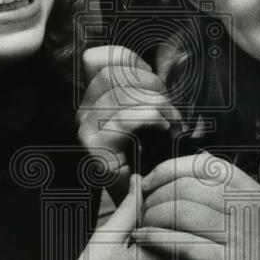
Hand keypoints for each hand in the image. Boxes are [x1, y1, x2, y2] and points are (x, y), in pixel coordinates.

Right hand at [37, 175, 190, 259]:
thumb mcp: (104, 240)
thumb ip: (128, 209)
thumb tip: (141, 182)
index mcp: (165, 254)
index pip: (181, 210)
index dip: (163, 195)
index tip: (146, 193)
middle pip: (193, 232)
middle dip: (175, 216)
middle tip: (147, 213)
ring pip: (196, 252)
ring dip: (182, 237)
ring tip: (150, 236)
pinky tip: (157, 258)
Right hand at [77, 45, 181, 195]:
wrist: (143, 201)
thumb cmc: (152, 157)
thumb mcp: (151, 113)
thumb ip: (151, 86)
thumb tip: (177, 58)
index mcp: (92, 98)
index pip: (98, 59)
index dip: (130, 62)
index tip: (153, 84)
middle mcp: (83, 111)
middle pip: (115, 73)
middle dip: (151, 85)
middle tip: (169, 109)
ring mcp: (86, 130)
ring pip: (124, 95)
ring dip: (158, 104)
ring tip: (171, 121)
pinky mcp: (96, 148)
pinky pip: (127, 118)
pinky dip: (152, 119)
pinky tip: (164, 129)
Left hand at [132, 153, 259, 259]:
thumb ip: (234, 204)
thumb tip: (194, 197)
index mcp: (250, 189)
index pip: (197, 164)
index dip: (166, 170)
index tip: (149, 182)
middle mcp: (243, 204)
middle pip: (181, 186)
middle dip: (152, 196)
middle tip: (137, 209)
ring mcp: (238, 233)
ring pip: (179, 212)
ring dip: (150, 217)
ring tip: (137, 227)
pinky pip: (183, 245)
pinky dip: (157, 240)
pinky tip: (142, 241)